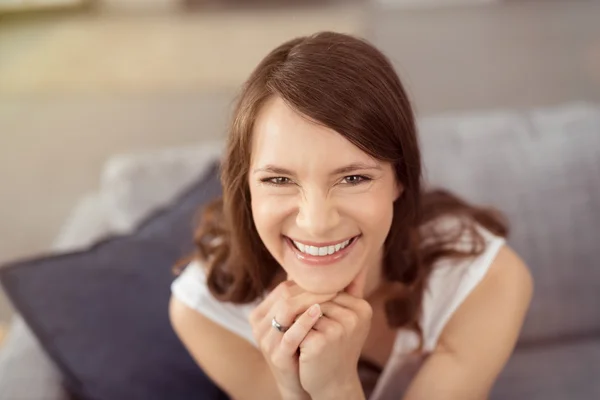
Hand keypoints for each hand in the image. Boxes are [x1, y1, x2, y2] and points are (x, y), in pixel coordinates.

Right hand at [249, 280, 335, 399]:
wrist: (300, 383)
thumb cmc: (303, 347)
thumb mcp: (300, 321)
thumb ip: (306, 298)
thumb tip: (323, 269)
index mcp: (263, 313)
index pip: (284, 288)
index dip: (306, 282)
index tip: (329, 278)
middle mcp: (260, 324)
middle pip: (284, 295)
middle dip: (310, 288)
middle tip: (333, 283)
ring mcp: (266, 340)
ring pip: (285, 310)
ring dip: (309, 299)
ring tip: (331, 294)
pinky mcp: (276, 355)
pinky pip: (289, 334)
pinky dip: (304, 321)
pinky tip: (319, 312)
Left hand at [298, 268, 371, 399]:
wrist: (334, 383)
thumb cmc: (336, 347)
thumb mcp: (343, 319)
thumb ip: (341, 292)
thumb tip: (331, 263)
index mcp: (363, 308)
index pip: (329, 290)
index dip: (311, 293)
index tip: (297, 296)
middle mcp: (355, 317)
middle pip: (317, 298)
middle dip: (300, 302)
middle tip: (283, 305)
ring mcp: (339, 330)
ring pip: (305, 310)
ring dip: (294, 315)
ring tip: (285, 320)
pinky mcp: (321, 342)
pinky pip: (298, 327)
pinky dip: (291, 330)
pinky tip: (287, 335)